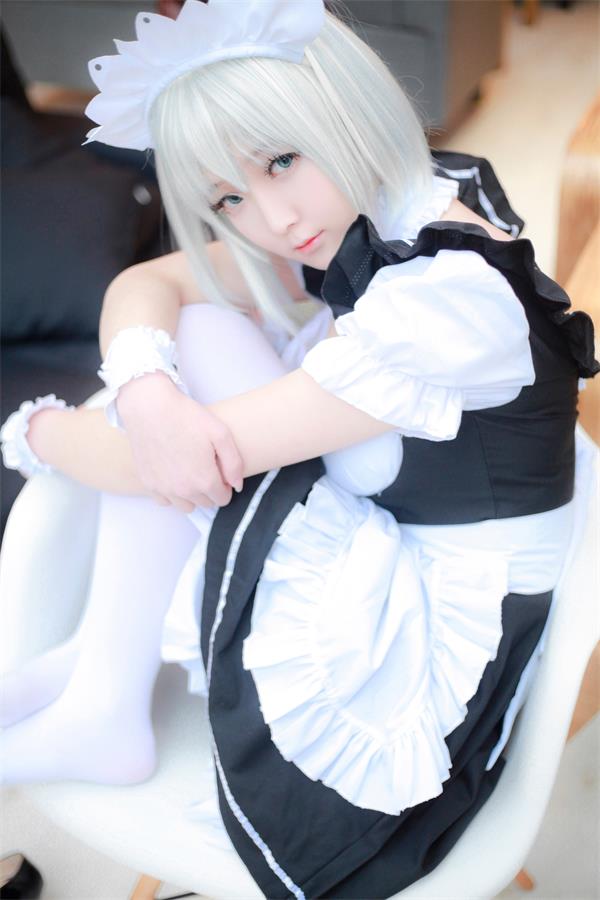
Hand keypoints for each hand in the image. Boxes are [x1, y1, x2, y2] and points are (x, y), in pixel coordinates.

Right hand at [118, 373, 243, 511]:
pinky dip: (171, 493)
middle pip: (206, 503)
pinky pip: (165, 501)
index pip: (223, 499)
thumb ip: (234, 463)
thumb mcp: (220, 433)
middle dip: (210, 489)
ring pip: (186, 506)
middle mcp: (183, 490)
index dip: (225, 484)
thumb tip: (237, 486)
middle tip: (205, 465)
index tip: (219, 470)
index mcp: (204, 480)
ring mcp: (164, 489)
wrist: (149, 407)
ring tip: (189, 472)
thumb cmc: (186, 417)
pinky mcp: (148, 483)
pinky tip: (173, 474)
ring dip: (192, 495)